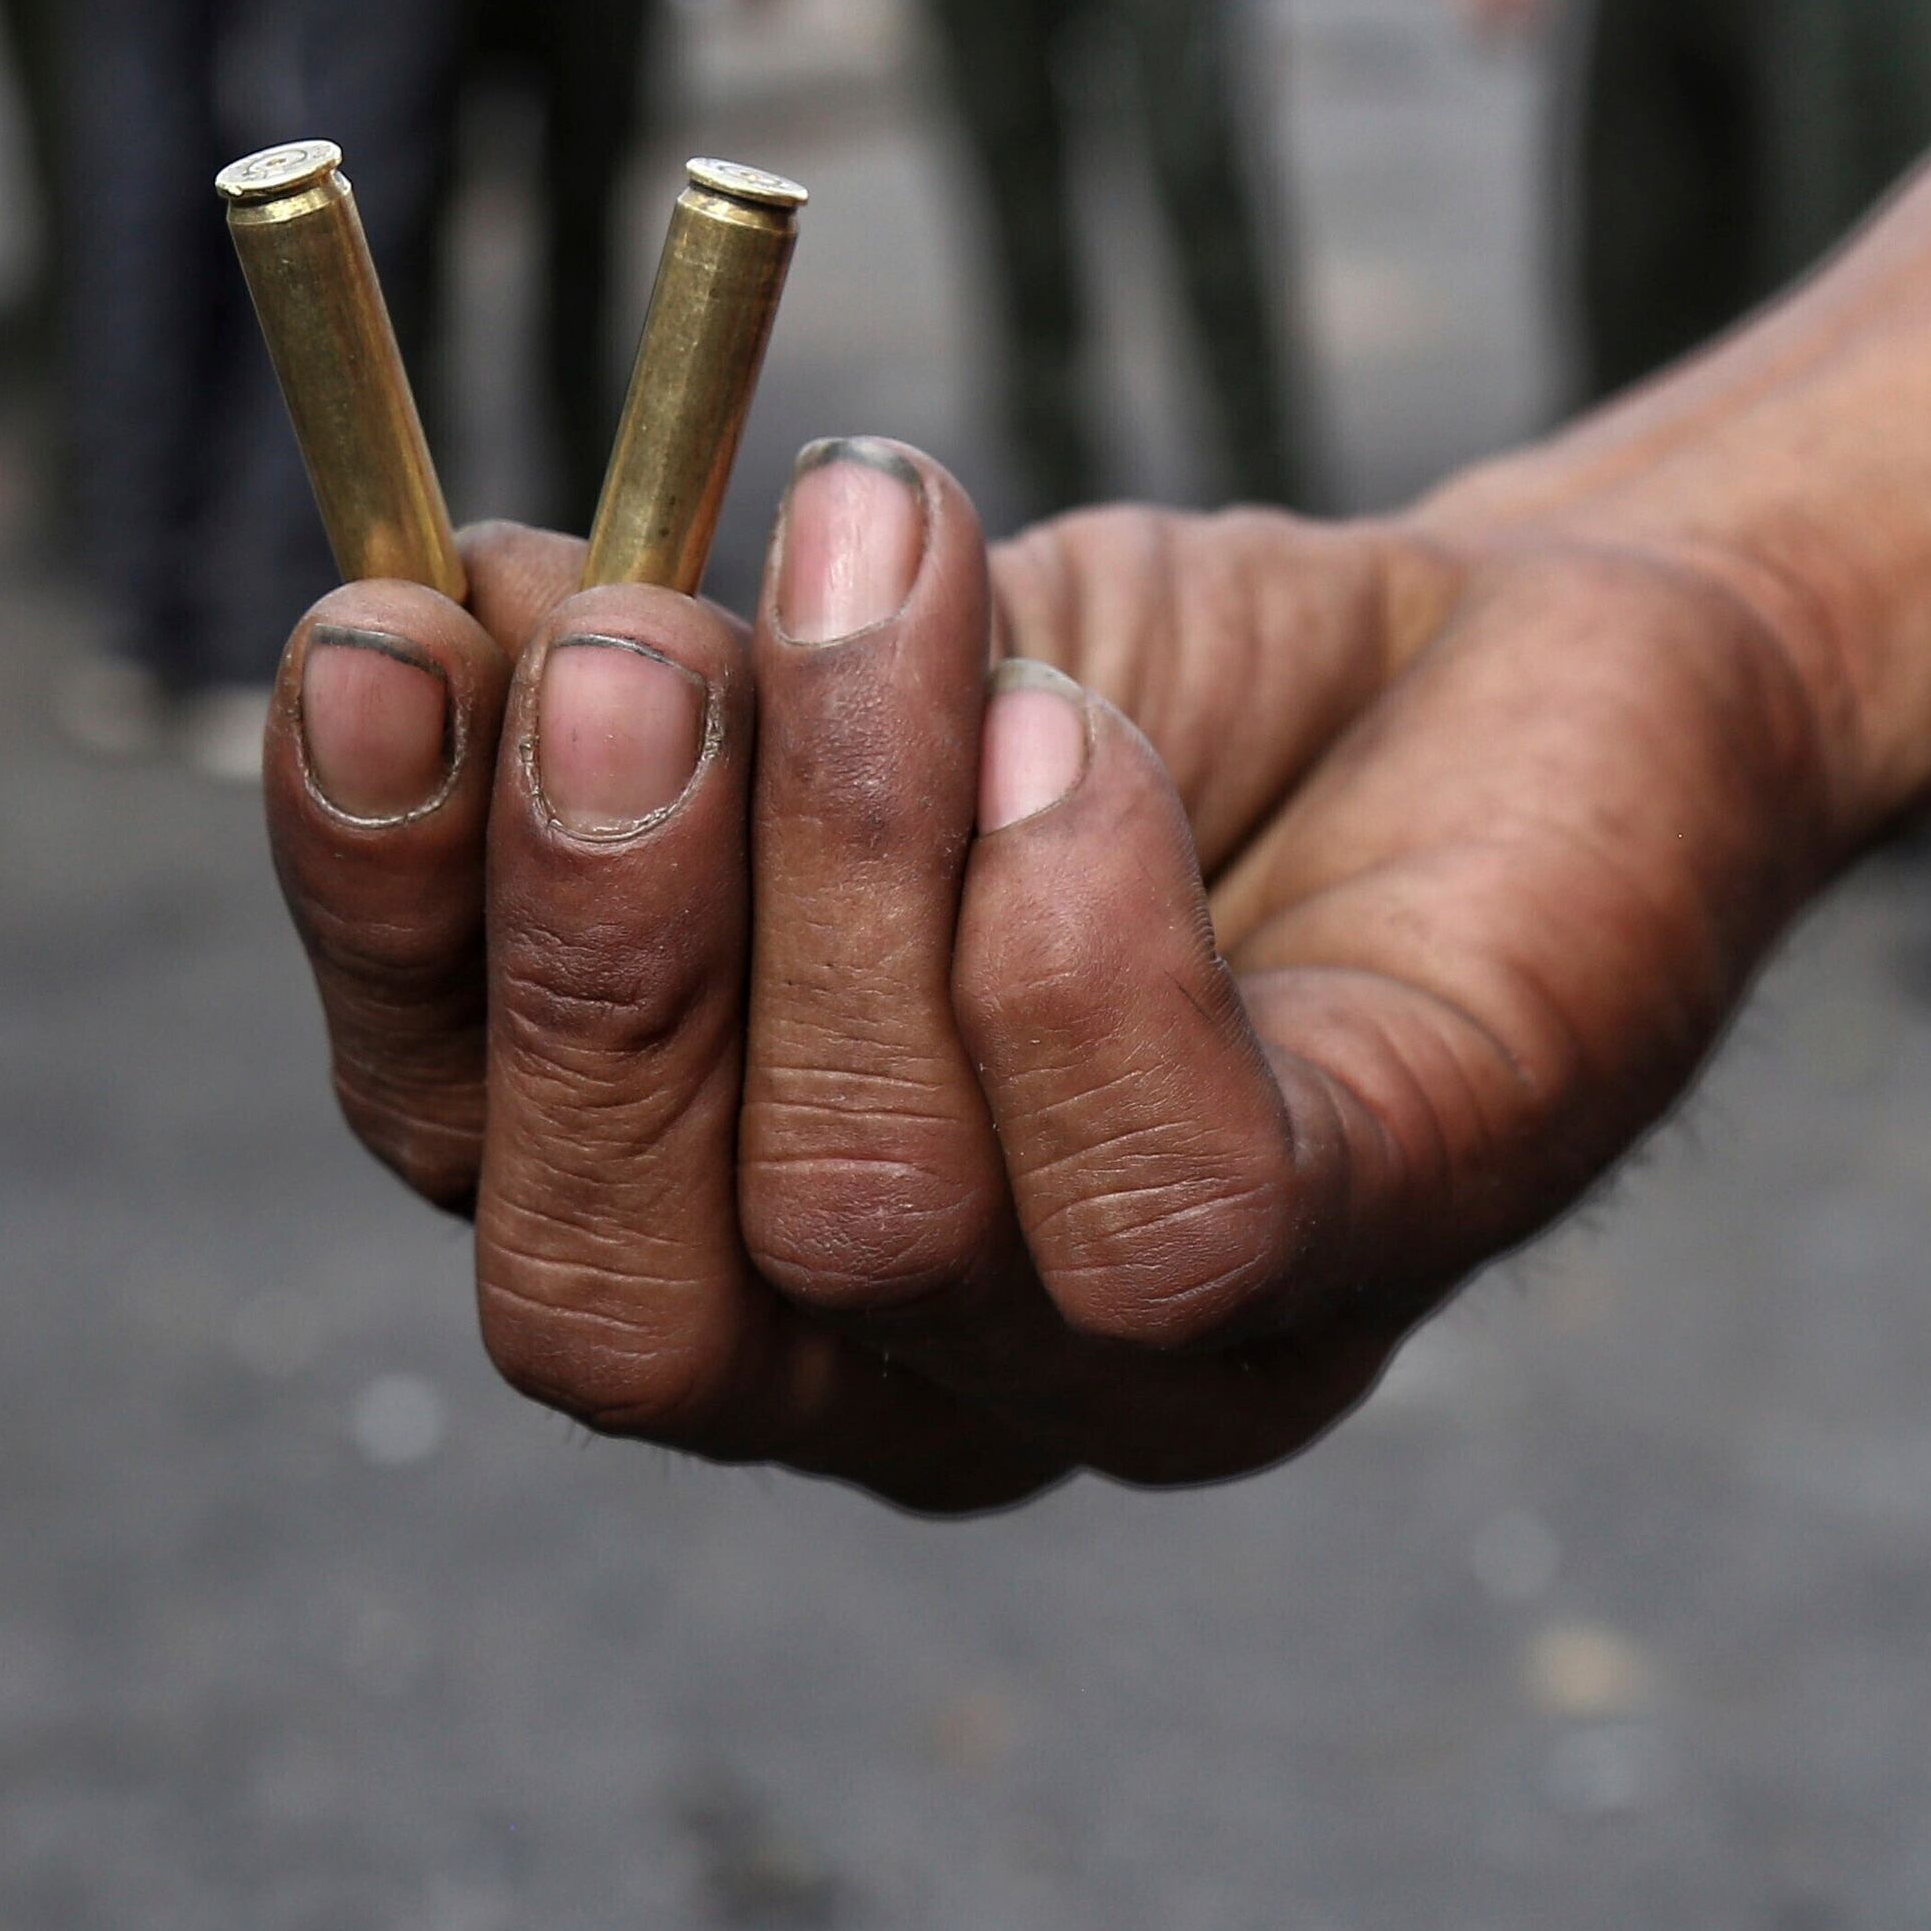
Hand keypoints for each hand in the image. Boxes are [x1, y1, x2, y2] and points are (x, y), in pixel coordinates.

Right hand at [259, 441, 1838, 1506]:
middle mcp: (910, 1373)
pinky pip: (1158, 1208)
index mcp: (728, 1220)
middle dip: (590, 947)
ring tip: (897, 556)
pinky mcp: (1371, 1262)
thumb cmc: (1182, 693)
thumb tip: (438, 615)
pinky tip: (1080, 736)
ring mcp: (1144, 1374)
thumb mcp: (862, 660)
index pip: (462, 1151)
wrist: (1553, 644)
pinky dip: (1073, 943)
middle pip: (612, 1302)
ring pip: (866, 1211)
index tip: (377, 627)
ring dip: (849, 843)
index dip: (385, 910)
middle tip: (631, 636)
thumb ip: (661, 689)